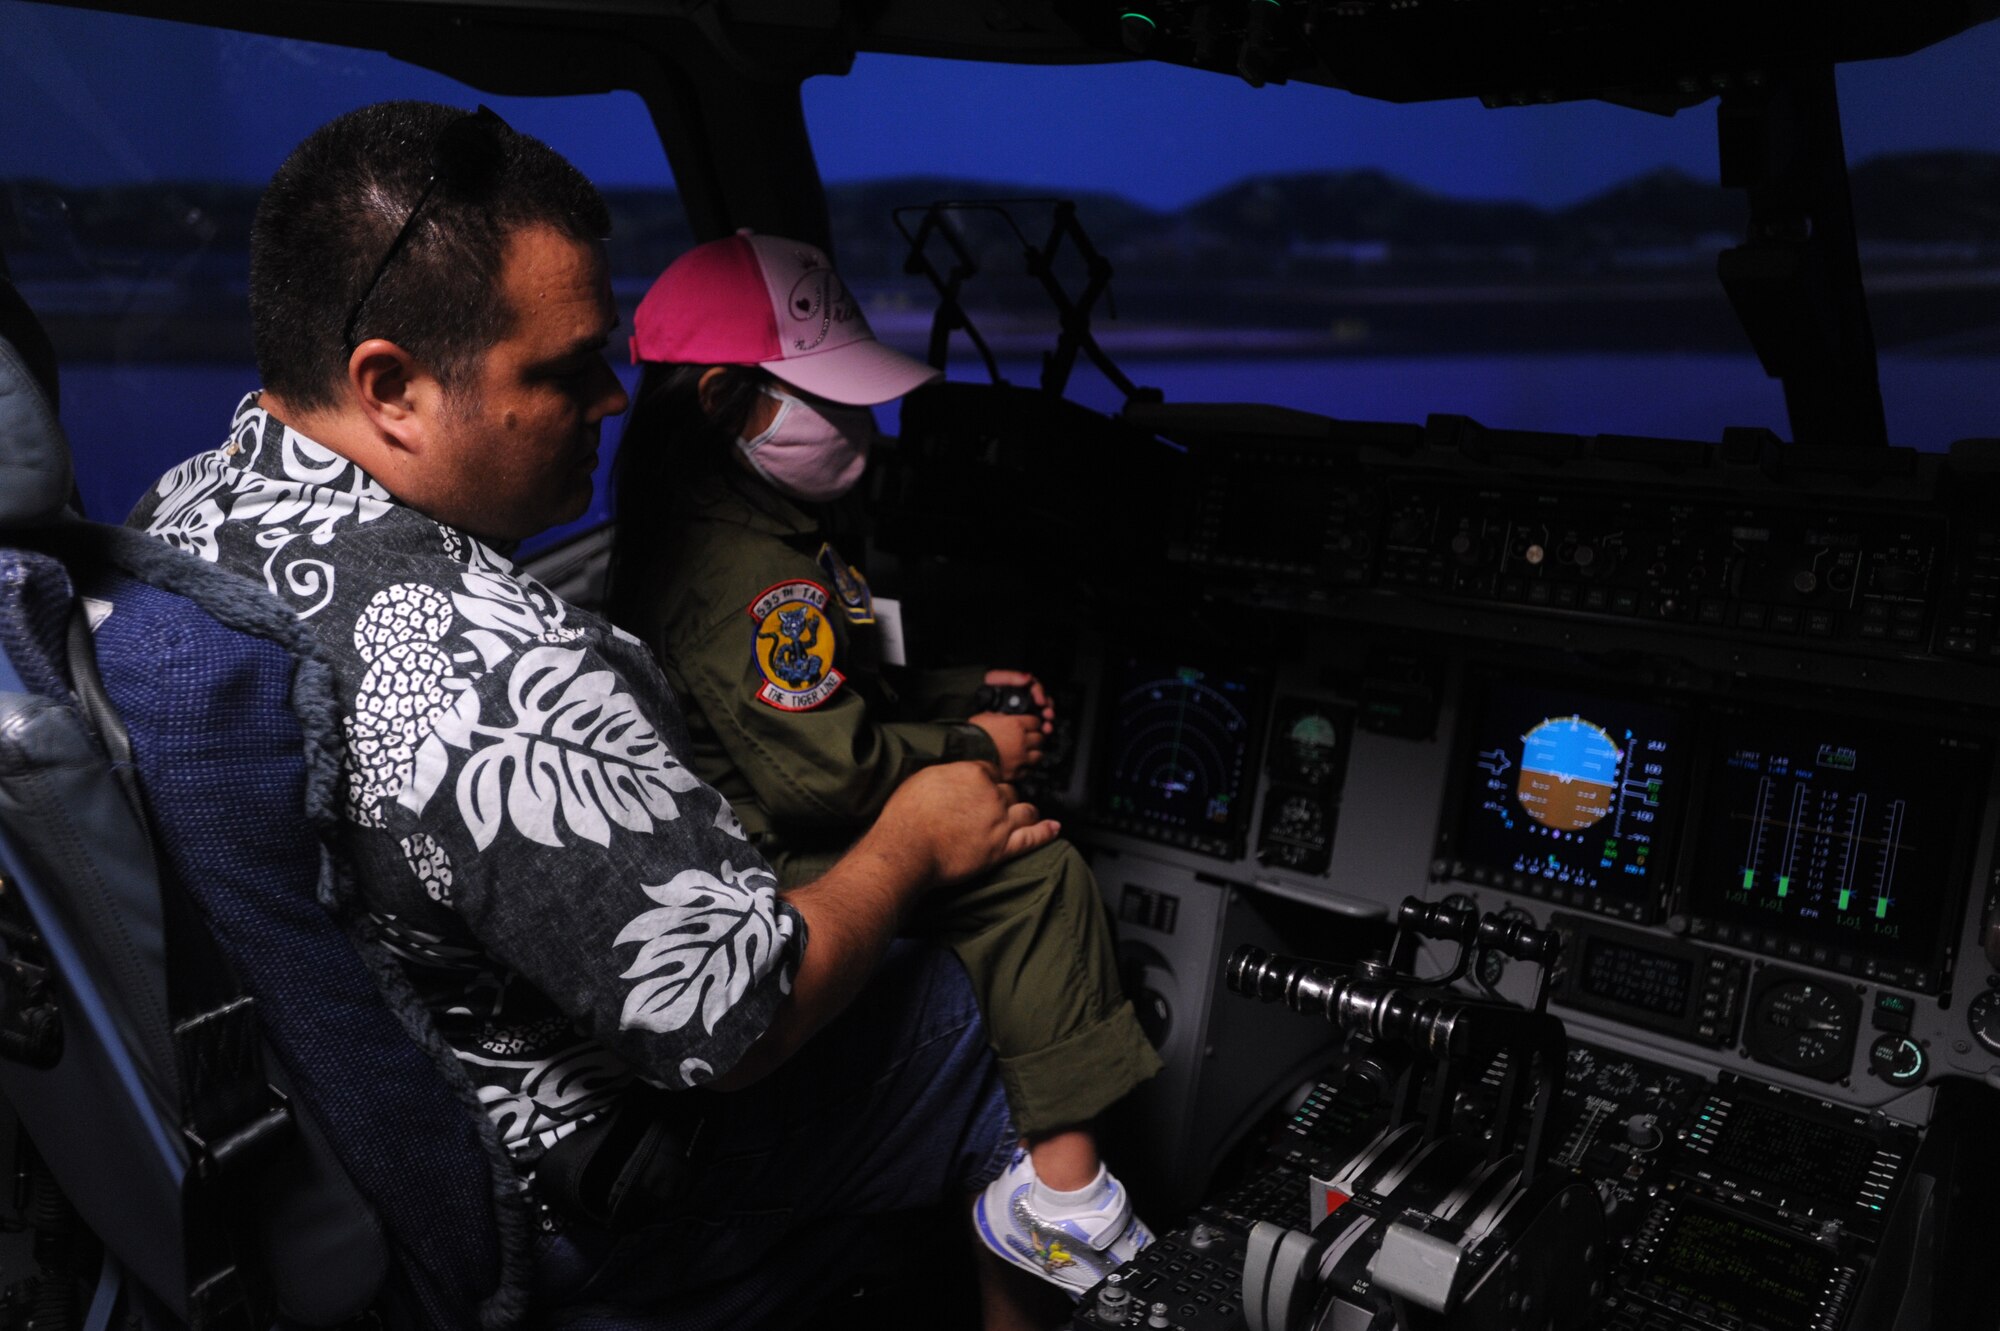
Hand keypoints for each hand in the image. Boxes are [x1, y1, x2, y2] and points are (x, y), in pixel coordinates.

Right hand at [874, 761, 1059, 884]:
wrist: (907, 849)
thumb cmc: (906, 816)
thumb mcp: (923, 779)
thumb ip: (947, 774)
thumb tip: (954, 775)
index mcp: (973, 773)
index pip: (990, 770)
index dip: (985, 780)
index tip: (981, 788)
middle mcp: (991, 794)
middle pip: (1008, 790)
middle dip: (1003, 797)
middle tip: (992, 807)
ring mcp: (1000, 821)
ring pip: (1025, 809)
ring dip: (1026, 811)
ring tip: (1026, 814)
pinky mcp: (1002, 848)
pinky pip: (1032, 838)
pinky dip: (1046, 832)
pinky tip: (1054, 828)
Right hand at [968, 711, 1043, 779]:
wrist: (963, 753)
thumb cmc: (972, 734)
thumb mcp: (986, 717)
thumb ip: (999, 716)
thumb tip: (1003, 716)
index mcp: (1016, 725)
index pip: (1036, 722)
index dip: (1032, 723)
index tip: (1030, 725)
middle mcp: (1021, 741)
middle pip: (1040, 738)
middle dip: (1034, 738)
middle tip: (1027, 739)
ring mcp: (1019, 758)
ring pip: (1038, 755)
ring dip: (1033, 753)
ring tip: (1025, 753)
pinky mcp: (1015, 772)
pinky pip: (1027, 770)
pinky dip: (1024, 768)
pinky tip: (1017, 765)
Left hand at [983, 669, 1054, 733]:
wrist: (972, 705)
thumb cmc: (983, 690)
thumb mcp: (995, 678)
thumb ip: (1011, 677)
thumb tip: (1027, 678)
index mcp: (1021, 688)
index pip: (1036, 689)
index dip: (1041, 694)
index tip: (1040, 701)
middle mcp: (1024, 700)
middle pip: (1043, 704)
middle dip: (1048, 709)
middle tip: (1047, 714)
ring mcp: (1024, 713)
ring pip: (1041, 717)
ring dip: (1047, 721)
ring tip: (1046, 726)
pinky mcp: (1021, 725)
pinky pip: (1035, 728)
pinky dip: (1041, 730)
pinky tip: (1042, 731)